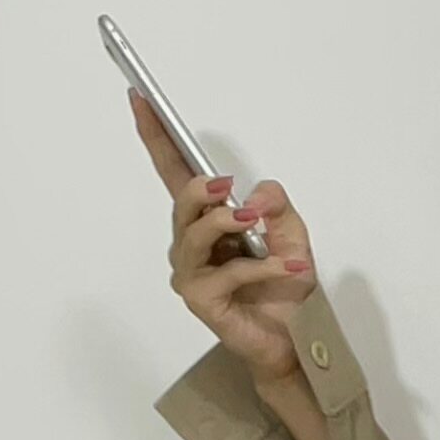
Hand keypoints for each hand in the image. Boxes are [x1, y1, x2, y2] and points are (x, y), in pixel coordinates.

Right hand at [129, 88, 317, 379]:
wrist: (298, 339)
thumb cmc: (286, 290)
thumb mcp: (291, 235)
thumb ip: (276, 206)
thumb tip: (257, 193)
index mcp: (208, 221)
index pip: (174, 172)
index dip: (156, 137)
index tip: (141, 100)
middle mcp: (192, 245)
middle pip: (181, 202)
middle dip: (202, 189)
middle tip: (229, 188)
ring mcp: (192, 273)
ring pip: (195, 234)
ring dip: (227, 222)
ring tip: (256, 223)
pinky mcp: (202, 301)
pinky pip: (228, 273)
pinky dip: (262, 267)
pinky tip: (290, 268)